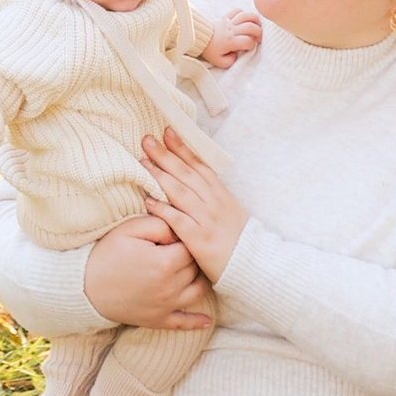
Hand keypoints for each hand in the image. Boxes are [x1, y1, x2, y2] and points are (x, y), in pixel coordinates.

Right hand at [81, 211, 214, 328]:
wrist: (84, 286)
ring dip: (198, 279)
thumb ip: (160, 223)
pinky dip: (197, 322)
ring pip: (197, 291)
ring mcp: (166, 306)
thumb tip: (180, 230)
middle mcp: (170, 287)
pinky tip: (207, 321)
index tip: (172, 234)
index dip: (183, 237)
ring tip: (191, 269)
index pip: (191, 247)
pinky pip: (183, 323)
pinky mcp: (158, 320)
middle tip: (176, 248)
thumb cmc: (107, 253)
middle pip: (195, 268)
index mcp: (164, 263)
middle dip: (190, 256)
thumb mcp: (130, 229)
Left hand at [138, 123, 245, 280]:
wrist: (253, 263)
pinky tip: (148, 200)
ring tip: (142, 163)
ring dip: (160, 176)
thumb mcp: (229, 208)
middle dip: (165, 155)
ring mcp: (206, 219)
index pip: (198, 164)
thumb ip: (211, 193)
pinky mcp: (199, 239)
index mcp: (220, 193)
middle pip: (186, 173)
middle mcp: (213, 202)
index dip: (182, 147)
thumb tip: (192, 177)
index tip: (167, 131)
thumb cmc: (238, 237)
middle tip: (146, 139)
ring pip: (180, 192)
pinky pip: (178, 221)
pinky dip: (163, 209)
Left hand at [199, 14, 261, 70]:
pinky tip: (245, 20)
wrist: (198, 37)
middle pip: (251, 27)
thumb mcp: (219, 62)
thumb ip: (231, 61)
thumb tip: (237, 55)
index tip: (249, 48)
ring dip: (255, 20)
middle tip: (258, 38)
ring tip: (257, 26)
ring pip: (246, 16)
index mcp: (230, 41)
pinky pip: (237, 10)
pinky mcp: (226, 17)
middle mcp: (232, 30)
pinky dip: (244, 13)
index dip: (252, 45)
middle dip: (259, 32)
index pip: (248, 41)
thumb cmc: (209, 50)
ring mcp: (229, 22)